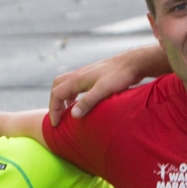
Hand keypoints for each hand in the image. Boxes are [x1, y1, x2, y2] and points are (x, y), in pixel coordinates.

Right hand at [48, 47, 162, 123]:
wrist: (133, 62)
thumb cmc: (120, 76)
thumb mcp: (103, 90)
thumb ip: (88, 101)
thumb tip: (73, 115)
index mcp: (77, 79)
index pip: (56, 94)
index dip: (54, 110)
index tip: (56, 124)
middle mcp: (78, 74)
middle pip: (57, 86)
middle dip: (54, 102)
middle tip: (58, 117)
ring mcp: (85, 74)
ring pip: (65, 84)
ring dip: (63, 98)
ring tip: (68, 112)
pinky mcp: (93, 75)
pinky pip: (75, 84)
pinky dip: (72, 94)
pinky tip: (81, 102)